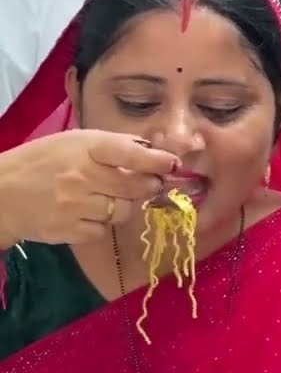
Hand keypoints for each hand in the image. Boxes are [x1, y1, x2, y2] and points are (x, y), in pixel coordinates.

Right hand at [0, 133, 178, 249]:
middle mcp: (82, 176)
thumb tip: (151, 152)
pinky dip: (103, 224)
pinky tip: (89, 213)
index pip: (130, 153)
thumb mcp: (73, 141)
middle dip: (149, 186)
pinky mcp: (69, 231)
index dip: (157, 160)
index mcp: (84, 148)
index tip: (172, 164)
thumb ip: (111, 146)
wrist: (2, 193)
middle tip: (149, 184)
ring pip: (124, 212)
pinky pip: (104, 230)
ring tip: (110, 197)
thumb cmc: (41, 161)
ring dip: (125, 206)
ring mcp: (75, 206)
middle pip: (135, 187)